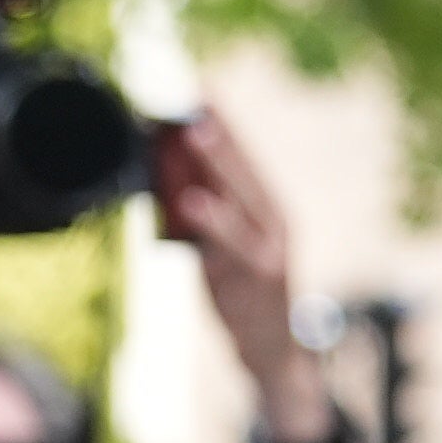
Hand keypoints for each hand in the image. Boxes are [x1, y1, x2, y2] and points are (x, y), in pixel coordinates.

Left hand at [153, 110, 324, 436]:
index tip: (201, 86)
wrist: (274, 356)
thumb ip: (206, 213)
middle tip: (195, 98)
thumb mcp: (227, 248)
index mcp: (271, 210)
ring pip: (239, 199)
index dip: (225, 121)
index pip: (246, 157)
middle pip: (245, 169)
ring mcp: (267, 251)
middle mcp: (275, 224)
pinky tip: (190, 204)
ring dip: (216, 163)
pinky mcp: (254, 279)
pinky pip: (227, 245)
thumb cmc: (244, 295)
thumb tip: (166, 177)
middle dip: (220, 131)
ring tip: (194, 134)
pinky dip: (210, 222)